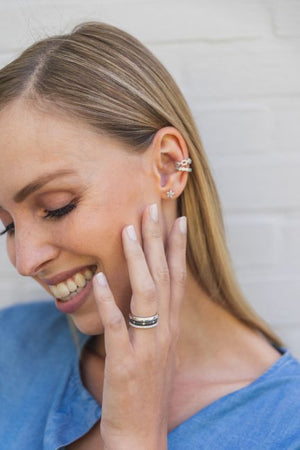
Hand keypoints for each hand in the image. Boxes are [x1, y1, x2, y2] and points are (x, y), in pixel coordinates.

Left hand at [93, 204, 186, 449]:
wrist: (143, 433)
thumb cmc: (149, 389)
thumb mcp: (160, 350)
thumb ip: (157, 321)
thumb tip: (152, 296)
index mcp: (171, 327)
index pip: (177, 279)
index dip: (177, 249)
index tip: (177, 220)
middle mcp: (165, 331)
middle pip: (163, 276)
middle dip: (158, 240)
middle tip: (152, 208)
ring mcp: (147, 346)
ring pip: (146, 294)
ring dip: (137, 261)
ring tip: (128, 231)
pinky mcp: (125, 362)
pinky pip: (117, 326)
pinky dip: (109, 302)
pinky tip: (100, 279)